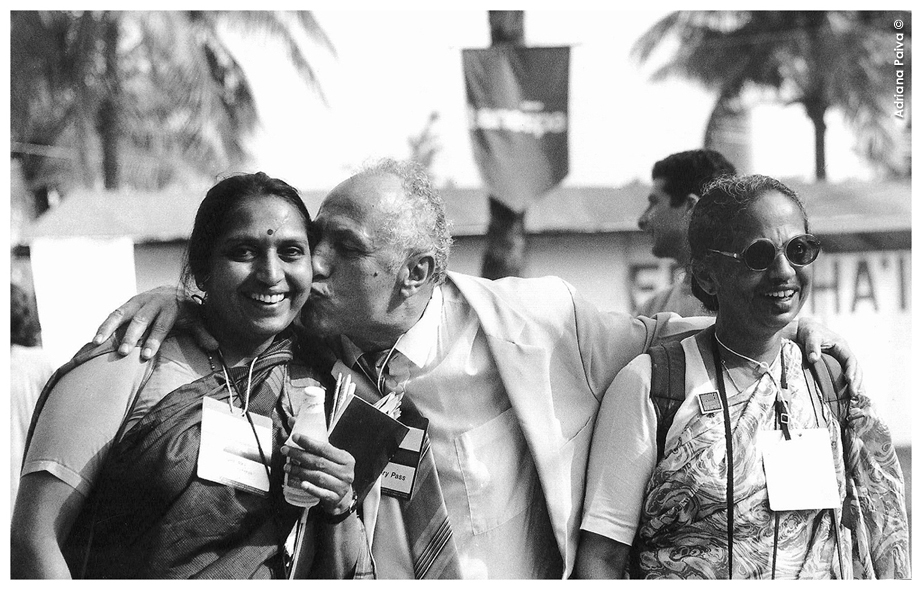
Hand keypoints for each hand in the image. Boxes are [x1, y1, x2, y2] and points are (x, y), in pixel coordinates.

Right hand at [91, 286, 216, 358]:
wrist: (173, 291)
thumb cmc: (185, 312)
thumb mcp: (195, 320)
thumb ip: (202, 333)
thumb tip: (215, 346)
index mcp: (170, 307)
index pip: (162, 325)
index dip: (154, 339)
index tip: (147, 354)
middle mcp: (153, 303)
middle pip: (141, 320)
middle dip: (132, 336)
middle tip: (125, 352)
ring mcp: (138, 302)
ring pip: (122, 314)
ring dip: (110, 329)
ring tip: (99, 343)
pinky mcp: (127, 304)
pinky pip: (113, 314)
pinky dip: (104, 326)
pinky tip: (95, 340)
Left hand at [282, 434, 355, 515]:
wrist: (342, 496)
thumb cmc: (334, 472)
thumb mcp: (330, 457)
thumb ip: (314, 442)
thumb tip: (293, 421)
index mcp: (346, 458)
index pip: (325, 448)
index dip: (309, 442)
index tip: (295, 437)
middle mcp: (345, 472)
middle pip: (319, 462)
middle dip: (299, 455)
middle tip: (285, 450)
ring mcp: (341, 486)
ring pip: (317, 477)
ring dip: (300, 471)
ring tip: (287, 466)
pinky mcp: (334, 498)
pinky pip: (321, 493)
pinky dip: (311, 488)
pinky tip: (300, 483)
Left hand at [796, 316, 863, 396]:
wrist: (802, 331)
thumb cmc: (808, 332)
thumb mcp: (811, 336)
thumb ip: (812, 346)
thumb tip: (813, 359)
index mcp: (841, 346)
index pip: (851, 360)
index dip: (852, 371)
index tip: (850, 381)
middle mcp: (843, 354)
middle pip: (856, 369)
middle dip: (857, 381)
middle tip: (854, 394)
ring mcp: (840, 360)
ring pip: (852, 374)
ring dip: (854, 385)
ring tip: (853, 398)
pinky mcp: (835, 366)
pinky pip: (844, 376)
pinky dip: (846, 385)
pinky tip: (846, 396)